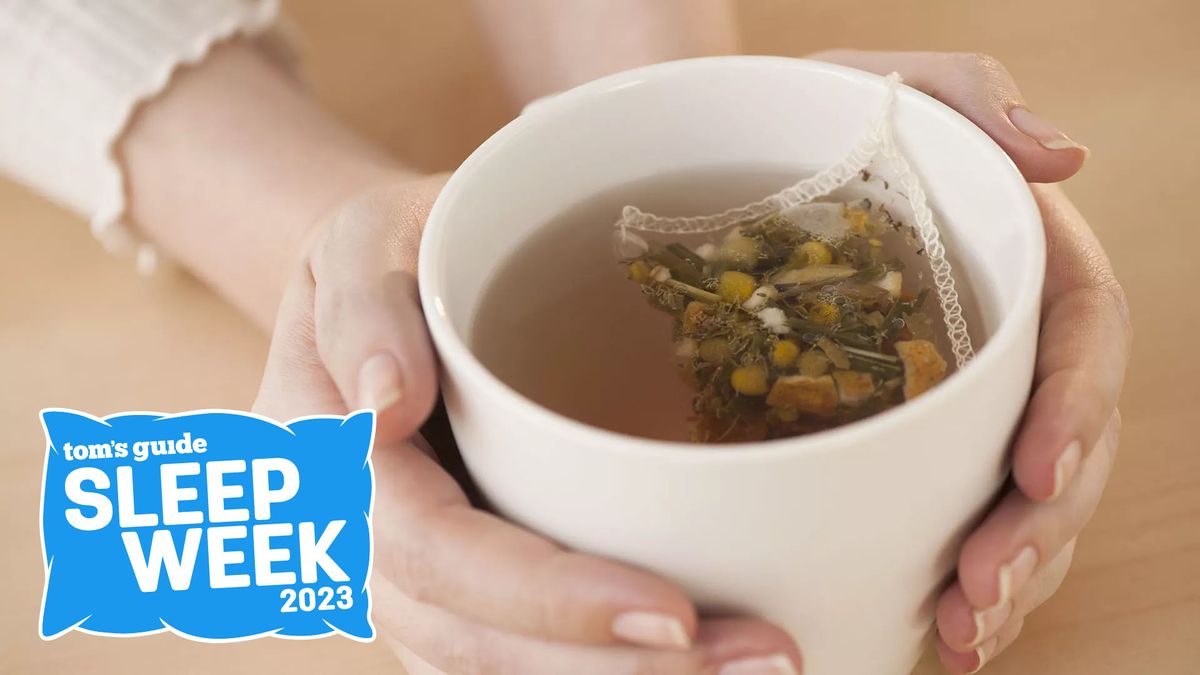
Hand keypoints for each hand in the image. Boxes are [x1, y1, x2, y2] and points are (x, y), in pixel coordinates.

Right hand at [251, 177, 802, 673]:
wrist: (372, 294)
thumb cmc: (386, 255)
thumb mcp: (362, 241)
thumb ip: (361, 308)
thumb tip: (384, 409)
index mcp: (320, 462)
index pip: (433, 551)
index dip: (546, 598)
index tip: (672, 613)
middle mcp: (350, 546)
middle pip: (472, 641)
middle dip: (613, 670)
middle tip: (763, 658)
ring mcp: (398, 578)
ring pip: (491, 671)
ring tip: (757, 668)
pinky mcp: (451, 588)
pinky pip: (510, 658)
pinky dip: (595, 671)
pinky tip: (695, 666)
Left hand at [811, 51, 1130, 670]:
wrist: (729, 165)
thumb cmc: (805, 120)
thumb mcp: (874, 85)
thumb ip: (968, 97)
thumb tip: (1064, 155)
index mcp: (1015, 255)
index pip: (1078, 334)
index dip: (1074, 408)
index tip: (1037, 472)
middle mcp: (1001, 335)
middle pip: (1063, 440)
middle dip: (1037, 526)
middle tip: (980, 591)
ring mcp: (959, 395)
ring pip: (1022, 498)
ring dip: (1008, 574)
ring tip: (962, 633)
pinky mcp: (905, 437)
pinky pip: (955, 514)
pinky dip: (955, 577)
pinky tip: (936, 630)